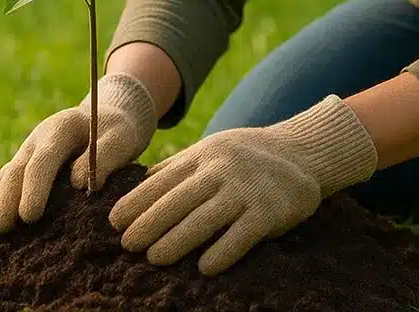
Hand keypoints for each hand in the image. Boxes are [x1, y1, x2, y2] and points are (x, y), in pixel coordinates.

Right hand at [0, 72, 156, 238]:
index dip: (34, 188)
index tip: (29, 217)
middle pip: (15, 172)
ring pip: (1, 180)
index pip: (43, 160)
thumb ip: (105, 156)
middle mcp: (36, 140)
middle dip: (3, 202)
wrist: (106, 116)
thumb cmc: (117, 130)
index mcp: (60, 128)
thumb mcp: (121, 137)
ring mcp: (25, 153)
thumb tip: (80, 182)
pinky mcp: (22, 167)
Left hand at [109, 95, 377, 274]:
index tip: (115, 222)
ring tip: (154, 259)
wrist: (303, 152)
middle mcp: (223, 168)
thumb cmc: (248, 157)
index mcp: (205, 154)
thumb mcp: (213, 150)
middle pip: (179, 199)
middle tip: (127, 246)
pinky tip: (204, 268)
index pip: (164, 179)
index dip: (137, 201)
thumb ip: (180, 166)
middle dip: (150, 223)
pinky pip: (242, 235)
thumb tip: (140, 184)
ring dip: (177, 240)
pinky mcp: (269, 211)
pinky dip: (222, 252)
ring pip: (205, 218)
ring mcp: (247, 189)